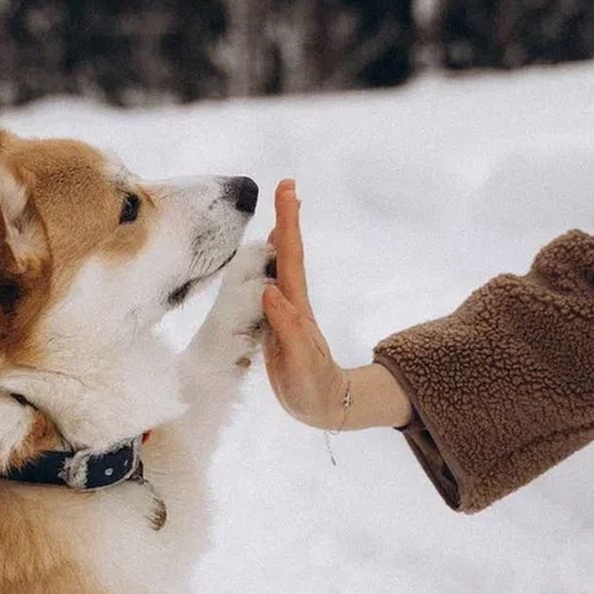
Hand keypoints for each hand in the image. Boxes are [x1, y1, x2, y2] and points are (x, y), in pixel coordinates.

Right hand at [261, 180, 412, 430]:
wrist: (326, 407)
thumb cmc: (314, 389)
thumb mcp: (300, 363)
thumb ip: (286, 329)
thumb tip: (271, 292)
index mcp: (296, 309)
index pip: (291, 259)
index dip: (287, 226)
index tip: (288, 193)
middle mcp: (292, 304)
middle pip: (289, 254)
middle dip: (287, 220)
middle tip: (288, 186)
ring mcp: (286, 313)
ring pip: (282, 267)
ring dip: (281, 237)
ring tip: (281, 211)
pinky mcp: (278, 325)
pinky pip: (272, 286)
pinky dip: (270, 266)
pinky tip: (267, 262)